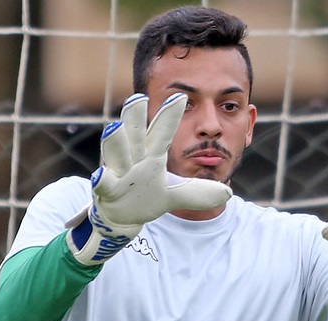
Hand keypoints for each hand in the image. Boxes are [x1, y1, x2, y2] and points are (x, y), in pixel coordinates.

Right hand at [66, 93, 232, 264]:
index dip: (170, 115)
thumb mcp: (175, 195)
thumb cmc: (146, 196)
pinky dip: (102, 180)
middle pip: (135, 134)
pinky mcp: (108, 190)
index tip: (180, 96)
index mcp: (151, 155)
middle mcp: (134, 158)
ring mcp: (119, 172)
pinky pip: (104, 184)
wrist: (123, 217)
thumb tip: (227, 193)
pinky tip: (100, 176)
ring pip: (116, 154)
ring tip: (114, 128)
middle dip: (134, 116)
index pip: (162, 132)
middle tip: (137, 97)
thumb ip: (198, 192)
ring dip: (115, 142)